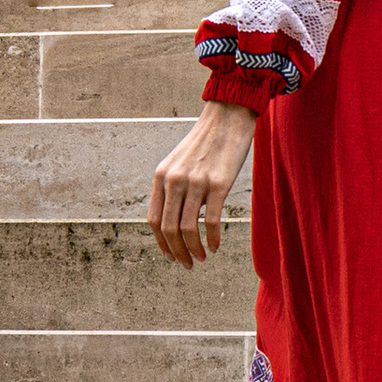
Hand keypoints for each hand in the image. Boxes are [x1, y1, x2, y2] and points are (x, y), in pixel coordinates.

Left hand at [151, 101, 256, 267]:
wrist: (227, 116)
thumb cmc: (205, 142)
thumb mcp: (179, 162)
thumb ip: (172, 187)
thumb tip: (174, 220)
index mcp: (161, 176)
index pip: (154, 220)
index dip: (161, 243)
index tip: (171, 256)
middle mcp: (174, 180)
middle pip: (168, 229)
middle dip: (177, 252)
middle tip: (187, 264)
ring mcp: (196, 182)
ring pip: (188, 229)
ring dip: (193, 250)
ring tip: (201, 258)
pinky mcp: (218, 184)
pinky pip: (211, 221)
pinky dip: (212, 239)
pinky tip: (215, 246)